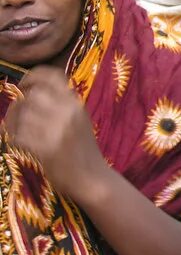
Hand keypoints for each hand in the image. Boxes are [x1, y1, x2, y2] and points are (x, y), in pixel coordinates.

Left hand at [5, 66, 108, 201]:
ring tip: (18, 131)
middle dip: (20, 105)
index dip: (34, 76)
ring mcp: (57, 130)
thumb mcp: (79, 120)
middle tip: (18, 116)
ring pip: (24, 115)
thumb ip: (62, 105)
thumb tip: (30, 93)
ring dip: (14, 123)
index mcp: (76, 104)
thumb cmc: (83, 149)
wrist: (92, 178)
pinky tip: (20, 144)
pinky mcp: (46, 148)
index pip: (53, 77)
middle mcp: (68, 113)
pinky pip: (19, 136)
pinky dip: (15, 139)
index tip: (24, 84)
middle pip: (33, 95)